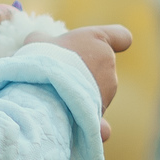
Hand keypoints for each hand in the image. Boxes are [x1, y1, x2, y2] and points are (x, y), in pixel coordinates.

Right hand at [24, 23, 132, 142]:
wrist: (42, 93)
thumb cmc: (41, 60)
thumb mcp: (37, 41)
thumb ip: (45, 39)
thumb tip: (42, 42)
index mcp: (98, 41)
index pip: (122, 37)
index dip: (116, 41)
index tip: (101, 48)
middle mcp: (109, 65)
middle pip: (103, 68)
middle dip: (85, 74)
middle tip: (60, 78)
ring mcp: (108, 91)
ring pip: (98, 93)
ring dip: (82, 96)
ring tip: (56, 98)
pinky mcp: (101, 114)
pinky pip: (96, 118)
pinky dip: (86, 120)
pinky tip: (69, 123)